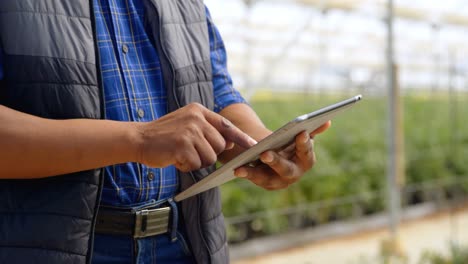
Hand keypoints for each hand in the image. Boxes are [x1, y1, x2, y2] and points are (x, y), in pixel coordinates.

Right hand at [135, 103, 256, 171]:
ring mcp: (189, 131)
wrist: (139, 139)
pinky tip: (174, 158)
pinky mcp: (182, 145)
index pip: (226, 125)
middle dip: (209, 154)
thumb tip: (231, 142)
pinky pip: (196, 164)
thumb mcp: (187, 125)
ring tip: (181, 154)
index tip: (254, 146)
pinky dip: (186, 166)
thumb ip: (207, 130)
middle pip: (220, 145)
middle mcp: (196, 118)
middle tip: (190, 152)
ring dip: (197, 162)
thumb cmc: (165, 136)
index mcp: (198, 111)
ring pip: (210, 157)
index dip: (241, 137)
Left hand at [233, 121, 330, 189]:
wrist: (275, 155)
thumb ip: (311, 130)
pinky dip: (245, 174)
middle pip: (286, 169)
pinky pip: (254, 179)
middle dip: (276, 162)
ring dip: (254, 173)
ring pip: (266, 178)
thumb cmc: (288, 143)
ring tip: (241, 168)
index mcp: (306, 160)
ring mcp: (279, 182)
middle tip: (265, 154)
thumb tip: (327, 121)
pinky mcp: (265, 184)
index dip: (305, 144)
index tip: (301, 133)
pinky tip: (236, 169)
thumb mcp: (296, 136)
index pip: (306, 153)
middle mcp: (294, 174)